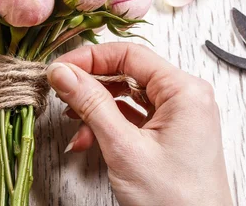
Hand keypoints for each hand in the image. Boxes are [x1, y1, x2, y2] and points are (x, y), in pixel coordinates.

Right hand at [47, 43, 231, 205]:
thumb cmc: (175, 202)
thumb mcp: (125, 148)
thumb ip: (92, 104)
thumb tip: (64, 72)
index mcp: (184, 91)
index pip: (130, 54)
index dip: (91, 57)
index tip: (61, 68)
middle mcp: (184, 98)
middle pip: (127, 73)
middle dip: (91, 85)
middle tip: (61, 92)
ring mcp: (177, 117)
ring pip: (126, 96)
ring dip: (96, 108)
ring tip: (74, 124)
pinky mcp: (168, 135)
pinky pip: (132, 117)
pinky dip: (108, 125)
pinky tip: (88, 139)